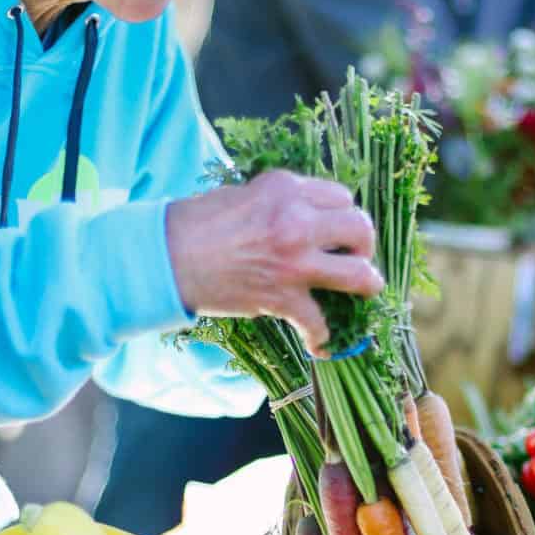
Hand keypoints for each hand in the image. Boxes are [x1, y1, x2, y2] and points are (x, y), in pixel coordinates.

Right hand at [166, 170, 382, 356]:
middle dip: (363, 243)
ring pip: (357, 274)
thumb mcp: (244, 193)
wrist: (166, 257)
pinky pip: (318, 323)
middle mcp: (297, 222)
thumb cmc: (196, 222)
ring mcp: (294, 262)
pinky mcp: (282, 298)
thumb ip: (280, 200)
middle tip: (356, 252)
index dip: (343, 213)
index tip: (337, 226)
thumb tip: (305, 213)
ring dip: (367, 284)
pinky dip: (323, 338)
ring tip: (367, 288)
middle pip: (359, 228)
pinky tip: (322, 345)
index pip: (341, 196)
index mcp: (286, 189)